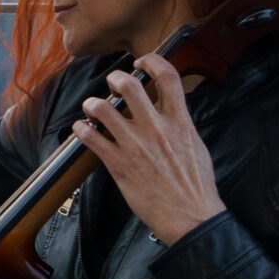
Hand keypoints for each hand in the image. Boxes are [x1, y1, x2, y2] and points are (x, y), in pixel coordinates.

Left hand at [71, 53, 226, 245]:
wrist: (190, 217)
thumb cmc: (195, 186)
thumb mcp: (196, 146)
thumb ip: (181, 124)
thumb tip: (171, 110)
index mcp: (180, 122)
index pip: (169, 77)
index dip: (153, 61)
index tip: (142, 62)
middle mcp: (156, 129)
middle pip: (129, 85)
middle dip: (115, 78)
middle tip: (112, 83)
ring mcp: (135, 146)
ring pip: (102, 108)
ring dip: (92, 103)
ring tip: (92, 107)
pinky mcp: (118, 164)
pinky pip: (90, 138)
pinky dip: (81, 129)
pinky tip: (82, 129)